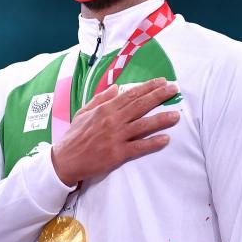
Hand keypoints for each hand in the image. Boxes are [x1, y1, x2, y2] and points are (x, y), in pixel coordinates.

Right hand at [51, 77, 179, 186]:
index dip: (148, 87)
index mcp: (105, 109)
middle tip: (174, 89)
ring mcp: (116, 137)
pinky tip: (165, 139)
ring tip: (176, 115)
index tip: (161, 82)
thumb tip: (116, 88)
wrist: (65, 160)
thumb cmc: (74, 136)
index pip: (131, 94)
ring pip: (143, 125)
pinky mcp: (117, 154)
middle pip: (140, 105)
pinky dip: (153, 143)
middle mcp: (112, 121)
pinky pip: (139, 147)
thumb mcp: (83, 112)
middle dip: (159, 96)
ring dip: (161, 119)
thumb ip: (100, 99)